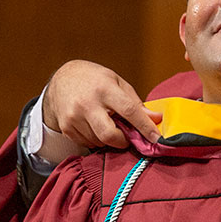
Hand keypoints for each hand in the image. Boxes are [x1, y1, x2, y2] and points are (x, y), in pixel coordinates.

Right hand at [43, 60, 161, 148]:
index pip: (129, 111)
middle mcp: (87, 103)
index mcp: (105, 89)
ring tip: (108, 124)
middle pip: (109, 134)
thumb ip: (136, 103)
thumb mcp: (118, 82)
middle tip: (127, 136)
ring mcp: (73, 116)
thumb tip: (156, 118)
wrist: (63, 78)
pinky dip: (96, 140)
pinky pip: (87, 143)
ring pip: (99, 141)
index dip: (145, 126)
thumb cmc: (95, 79)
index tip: (157, 138)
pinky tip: (95, 126)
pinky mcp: (66, 127)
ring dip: (109, 139)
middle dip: (123, 141)